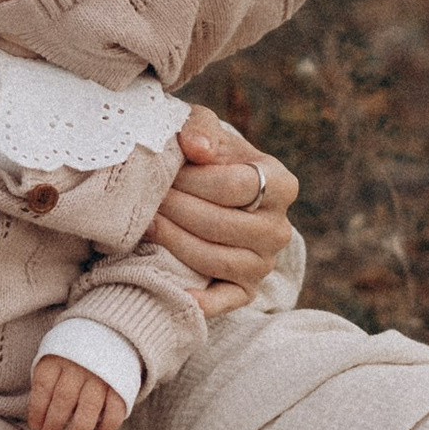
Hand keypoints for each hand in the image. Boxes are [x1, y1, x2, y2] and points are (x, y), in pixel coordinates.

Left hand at [26, 360, 127, 429]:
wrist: (111, 333)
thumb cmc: (74, 354)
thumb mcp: (55, 357)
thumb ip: (48, 382)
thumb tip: (39, 420)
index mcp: (57, 359)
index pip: (43, 388)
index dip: (37, 410)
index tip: (36, 428)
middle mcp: (78, 367)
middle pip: (63, 400)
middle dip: (54, 425)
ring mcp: (100, 376)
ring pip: (88, 409)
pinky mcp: (120, 383)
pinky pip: (115, 409)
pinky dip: (109, 425)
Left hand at [152, 116, 298, 314]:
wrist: (210, 189)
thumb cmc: (206, 156)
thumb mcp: (204, 129)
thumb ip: (200, 128)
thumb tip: (197, 148)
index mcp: (280, 184)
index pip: (235, 186)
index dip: (194, 180)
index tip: (167, 173)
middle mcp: (279, 228)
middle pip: (222, 224)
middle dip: (177, 209)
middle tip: (148, 199)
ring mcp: (264, 263)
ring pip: (216, 259)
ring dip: (175, 242)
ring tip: (147, 223)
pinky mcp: (245, 290)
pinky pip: (225, 301)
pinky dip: (203, 302)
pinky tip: (179, 292)